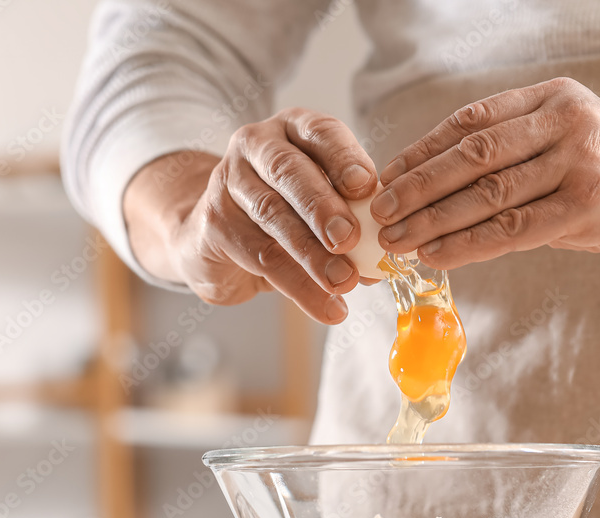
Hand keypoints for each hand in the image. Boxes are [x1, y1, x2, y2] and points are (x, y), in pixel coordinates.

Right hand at [125, 108, 377, 323]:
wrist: (216, 235)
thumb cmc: (282, 211)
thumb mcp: (320, 203)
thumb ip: (351, 220)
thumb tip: (384, 262)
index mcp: (294, 130)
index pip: (321, 133)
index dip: (344, 158)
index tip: (366, 187)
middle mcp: (257, 145)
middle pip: (289, 172)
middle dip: (322, 206)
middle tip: (349, 239)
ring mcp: (229, 180)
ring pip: (272, 216)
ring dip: (311, 254)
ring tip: (343, 282)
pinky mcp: (215, 222)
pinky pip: (259, 255)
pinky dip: (297, 285)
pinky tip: (324, 305)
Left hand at [370, 77, 599, 273]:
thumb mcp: (565, 143)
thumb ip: (511, 155)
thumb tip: (432, 190)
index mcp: (552, 98)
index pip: (470, 121)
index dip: (421, 151)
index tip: (386, 177)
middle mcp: (565, 121)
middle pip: (472, 155)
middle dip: (418, 186)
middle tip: (380, 211)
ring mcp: (580, 162)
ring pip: (487, 194)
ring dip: (433, 220)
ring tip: (397, 239)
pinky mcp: (589, 207)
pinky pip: (513, 229)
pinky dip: (468, 244)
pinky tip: (437, 254)